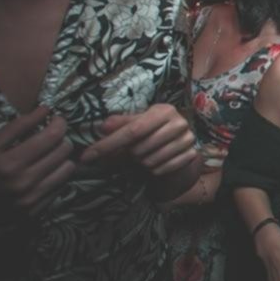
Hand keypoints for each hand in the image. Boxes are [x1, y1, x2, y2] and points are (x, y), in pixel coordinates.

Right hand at [0, 106, 74, 216]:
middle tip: (49, 136)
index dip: (59, 123)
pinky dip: (55, 176)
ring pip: (67, 170)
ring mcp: (30, 202)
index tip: (56, 119)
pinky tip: (42, 172)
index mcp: (9, 165)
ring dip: (62, 158)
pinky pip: (59, 188)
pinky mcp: (33, 214)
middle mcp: (24, 185)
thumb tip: (45, 109)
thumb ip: (17, 127)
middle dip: (61, 139)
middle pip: (64, 152)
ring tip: (48, 154)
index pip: (52, 137)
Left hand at [81, 104, 196, 174]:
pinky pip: (162, 170)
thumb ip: (120, 124)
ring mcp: (188, 140)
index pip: (132, 131)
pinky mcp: (192, 155)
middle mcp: (179, 123)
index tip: (87, 156)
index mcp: (164, 110)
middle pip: (139, 148)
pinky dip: (154, 170)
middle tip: (133, 151)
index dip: (108, 144)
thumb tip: (103, 127)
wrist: (180, 140)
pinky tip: (156, 162)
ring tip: (145, 155)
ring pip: (150, 161)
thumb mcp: (137, 122)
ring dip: (141, 162)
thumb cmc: (154, 128)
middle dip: (129, 154)